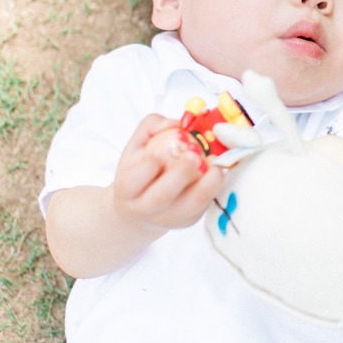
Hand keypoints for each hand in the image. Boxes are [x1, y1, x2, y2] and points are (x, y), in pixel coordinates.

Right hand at [111, 114, 224, 233]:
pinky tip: (216, 169)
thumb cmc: (140, 170)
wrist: (141, 208)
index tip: (164, 147)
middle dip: (180, 173)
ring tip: (213, 161)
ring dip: (207, 181)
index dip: (148, 164)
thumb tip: (177, 123)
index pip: (132, 180)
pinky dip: (214, 185)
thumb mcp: (136, 146)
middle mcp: (146, 209)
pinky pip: (206, 203)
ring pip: (192, 204)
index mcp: (126, 189)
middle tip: (194, 154)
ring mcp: (170, 218)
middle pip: (162, 196)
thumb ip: (151, 126)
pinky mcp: (190, 220)